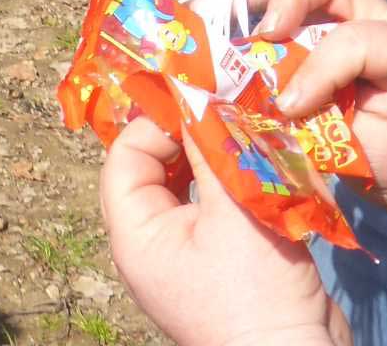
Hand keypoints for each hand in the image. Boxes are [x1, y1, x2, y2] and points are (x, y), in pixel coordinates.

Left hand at [102, 118, 341, 345]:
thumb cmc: (256, 290)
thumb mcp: (233, 208)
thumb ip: (213, 147)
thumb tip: (198, 95)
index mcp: (135, 233)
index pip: (124, 157)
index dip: (155, 122)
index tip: (196, 100)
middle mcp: (150, 245)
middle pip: (154, 170)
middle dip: (187, 136)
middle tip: (222, 109)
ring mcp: (184, 258)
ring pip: (188, 188)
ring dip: (214, 159)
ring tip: (245, 133)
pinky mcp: (220, 265)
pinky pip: (214, 211)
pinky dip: (232, 186)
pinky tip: (262, 169)